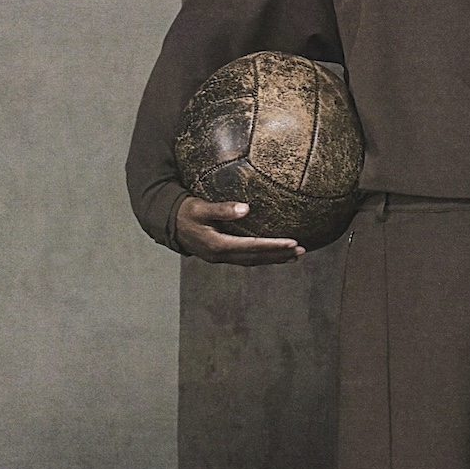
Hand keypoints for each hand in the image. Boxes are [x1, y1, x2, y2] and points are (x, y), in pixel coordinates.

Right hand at [174, 197, 304, 265]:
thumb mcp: (200, 208)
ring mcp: (221, 257)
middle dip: (280, 254)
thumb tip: (246, 208)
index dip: (274, 245)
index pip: (252, 246)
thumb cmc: (184, 212)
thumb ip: (222, 209)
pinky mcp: (222, 255)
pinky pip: (247, 258)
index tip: (293, 243)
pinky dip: (263, 256)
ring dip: (274, 258)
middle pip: (256, 257)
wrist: (167, 224)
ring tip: (295, 256)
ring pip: (253, 260)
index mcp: (218, 245)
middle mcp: (221, 255)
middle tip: (302, 251)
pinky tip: (275, 254)